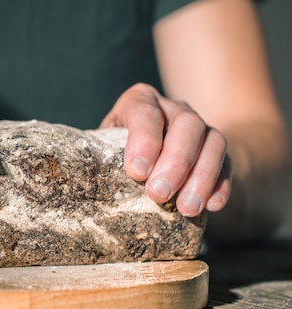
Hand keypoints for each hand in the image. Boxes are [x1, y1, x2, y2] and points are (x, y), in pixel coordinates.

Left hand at [100, 83, 231, 216]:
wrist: (144, 148)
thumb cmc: (115, 149)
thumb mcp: (103, 145)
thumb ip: (99, 155)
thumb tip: (82, 182)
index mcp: (140, 100)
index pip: (144, 112)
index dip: (143, 140)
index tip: (136, 171)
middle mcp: (173, 108)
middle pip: (186, 125)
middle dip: (174, 162)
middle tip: (158, 194)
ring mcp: (200, 126)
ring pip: (213, 142)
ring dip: (201, 177)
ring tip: (186, 209)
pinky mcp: (215, 149)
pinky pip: (227, 163)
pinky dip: (221, 185)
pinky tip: (212, 206)